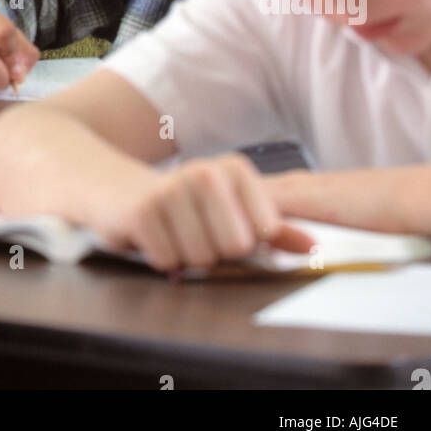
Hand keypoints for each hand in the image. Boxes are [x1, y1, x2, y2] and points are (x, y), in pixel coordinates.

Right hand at [94, 154, 316, 272]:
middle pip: (235, 247)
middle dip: (216, 252)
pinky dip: (162, 258)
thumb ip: (273, 228)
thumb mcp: (229, 209)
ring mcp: (173, 188)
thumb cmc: (181, 204)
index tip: (227, 231)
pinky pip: (170, 261)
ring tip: (174, 234)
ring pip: (202, 258)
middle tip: (197, 234)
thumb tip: (313, 247)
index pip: (266, 230)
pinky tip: (154, 237)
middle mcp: (205, 171)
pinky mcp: (143, 210)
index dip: (248, 242)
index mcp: (234, 169)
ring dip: (187, 257)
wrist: (117, 189)